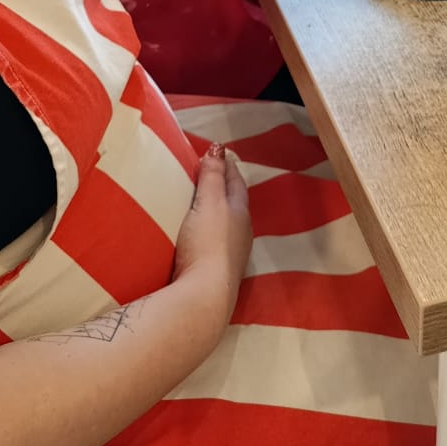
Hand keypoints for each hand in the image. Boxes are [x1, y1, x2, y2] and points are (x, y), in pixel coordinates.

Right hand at [172, 144, 251, 314]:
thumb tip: (220, 149)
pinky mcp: (220, 273)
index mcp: (240, 212)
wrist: (204, 296)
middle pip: (235, 203)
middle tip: (215, 173)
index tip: (221, 152)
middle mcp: (242, 232)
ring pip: (229, 224)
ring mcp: (233, 255)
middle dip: (226, 187)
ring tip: (208, 203)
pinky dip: (212, 232)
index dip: (228, 166)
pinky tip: (205, 237)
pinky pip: (218, 243)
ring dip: (220, 211)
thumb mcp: (209, 203)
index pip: (236, 182)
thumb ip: (213, 177)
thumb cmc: (207, 243)